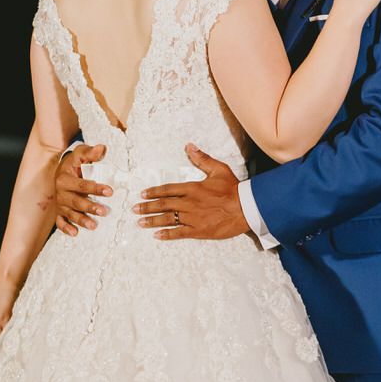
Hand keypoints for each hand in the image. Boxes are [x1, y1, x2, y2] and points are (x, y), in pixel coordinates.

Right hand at [55, 143, 112, 235]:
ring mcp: (60, 203)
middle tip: (104, 211)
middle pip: (76, 201)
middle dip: (90, 207)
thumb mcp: (81, 154)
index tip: (110, 191)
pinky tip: (75, 233)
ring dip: (81, 220)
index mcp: (64, 178)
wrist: (62, 170)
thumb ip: (91, 153)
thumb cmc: (75, 163)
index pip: (82, 184)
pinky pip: (60, 222)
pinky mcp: (59, 212)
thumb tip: (101, 148)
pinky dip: (66, 228)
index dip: (96, 188)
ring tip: (93, 226)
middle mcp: (60, 192)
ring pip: (70, 213)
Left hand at [133, 144, 248, 239]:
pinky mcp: (199, 231)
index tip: (143, 194)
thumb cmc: (233, 189)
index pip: (168, 190)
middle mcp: (189, 203)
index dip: (154, 192)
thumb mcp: (218, 169)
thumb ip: (202, 159)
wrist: (246, 208)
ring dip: (152, 221)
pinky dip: (167, 234)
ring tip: (140, 222)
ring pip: (168, 219)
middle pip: (164, 205)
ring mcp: (193, 218)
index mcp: (193, 188)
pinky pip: (179, 233)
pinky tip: (157, 235)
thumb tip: (190, 146)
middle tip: (134, 209)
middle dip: (147, 207)